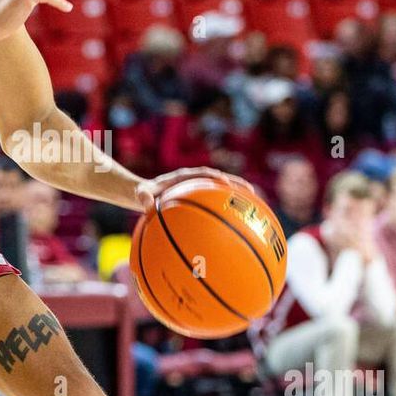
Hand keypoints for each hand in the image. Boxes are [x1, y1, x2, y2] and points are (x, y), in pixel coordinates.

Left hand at [134, 166, 257, 211]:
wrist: (145, 193)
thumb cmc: (144, 193)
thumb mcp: (140, 194)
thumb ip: (142, 196)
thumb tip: (146, 204)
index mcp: (183, 177)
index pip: (202, 173)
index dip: (214, 176)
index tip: (224, 182)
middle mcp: (194, 180)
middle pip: (219, 179)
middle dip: (235, 184)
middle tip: (251, 191)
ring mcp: (199, 189)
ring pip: (222, 191)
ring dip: (237, 195)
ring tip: (254, 204)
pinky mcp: (200, 198)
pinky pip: (216, 203)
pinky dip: (228, 209)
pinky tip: (239, 222)